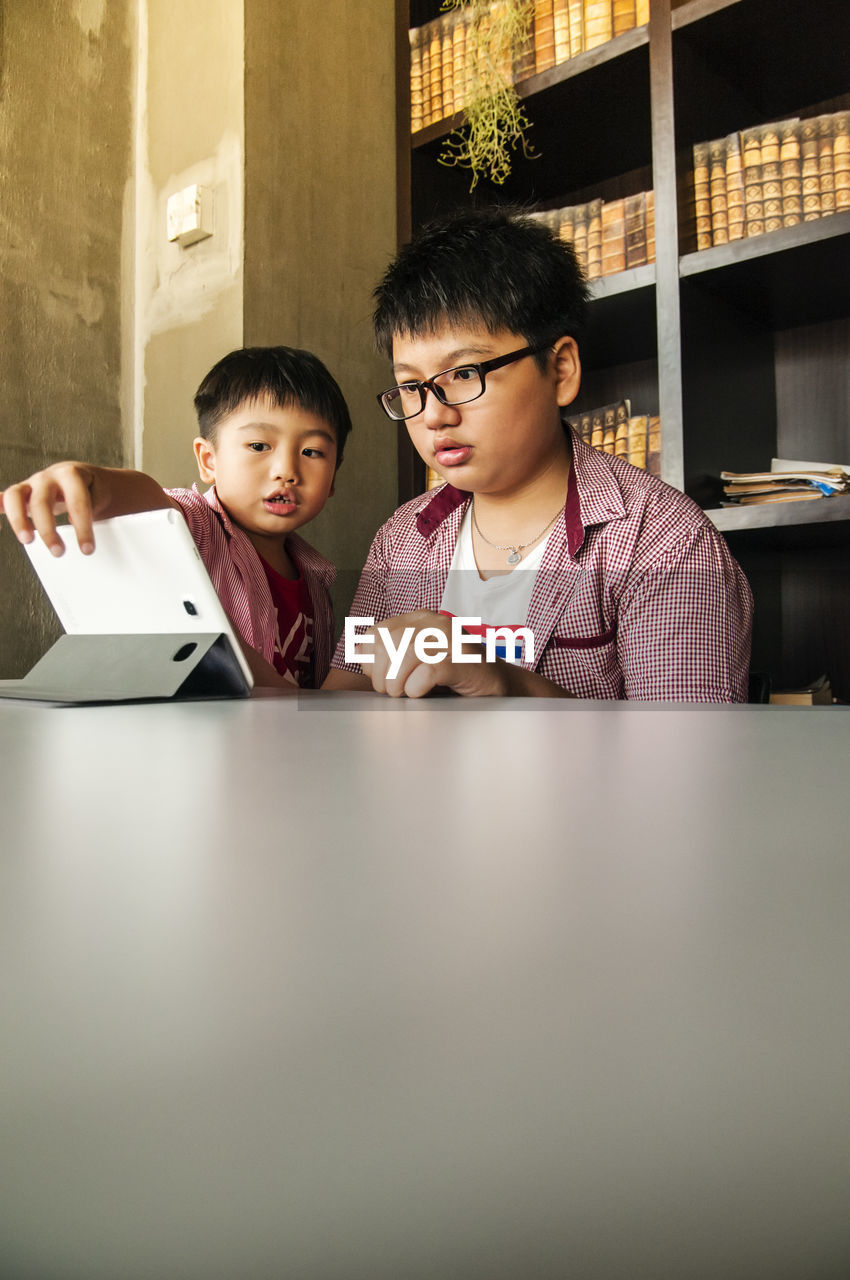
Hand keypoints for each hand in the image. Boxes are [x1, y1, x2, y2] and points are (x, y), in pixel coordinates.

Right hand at [0, 462, 99, 556]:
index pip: (76, 501)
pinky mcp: (20, 494)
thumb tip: (73, 520)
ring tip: (27, 541)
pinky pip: (3, 499)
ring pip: (15, 496)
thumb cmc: (92, 488)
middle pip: (41, 501)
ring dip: (18, 519)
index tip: (87, 550)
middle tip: (58, 552)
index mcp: (70, 474)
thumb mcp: (100, 493)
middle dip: (48, 529)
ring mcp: (30, 484)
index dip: (82, 527)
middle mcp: (47, 477)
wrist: (84, 477)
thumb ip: (92, 503)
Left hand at [362, 611, 509, 698]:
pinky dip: (417, 688)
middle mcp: (433, 622)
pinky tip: (425, 692)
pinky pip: (425, 671)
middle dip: (381, 674)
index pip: (375, 633)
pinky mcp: (461, 660)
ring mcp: (449, 639)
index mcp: (419, 619)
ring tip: (406, 694)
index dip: (371, 660)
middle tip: (392, 692)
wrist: (499, 685)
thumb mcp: (417, 662)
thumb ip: (390, 656)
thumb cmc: (454, 677)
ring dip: (397, 683)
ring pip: (403, 653)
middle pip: (386, 642)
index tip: (381, 678)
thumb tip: (361, 657)